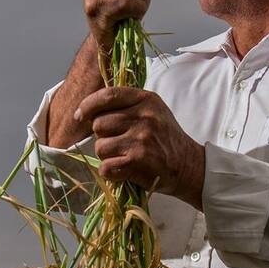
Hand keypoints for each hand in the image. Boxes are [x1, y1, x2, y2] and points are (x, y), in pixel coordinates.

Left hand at [74, 87, 203, 209]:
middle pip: (99, 124)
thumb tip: (89, 108)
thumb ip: (126, 104)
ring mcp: (141, 139)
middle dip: (102, 136)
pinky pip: (106, 167)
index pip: (108, 95)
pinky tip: (123, 170)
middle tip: (117, 142)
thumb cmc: (165, 138)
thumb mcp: (153, 111)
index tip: (80, 116)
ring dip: (106, 155)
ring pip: (100, 147)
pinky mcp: (138, 161)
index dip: (88, 105)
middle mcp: (144, 117)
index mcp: (146, 100)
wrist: (188, 165)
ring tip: (123, 156)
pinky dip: (110, 172)